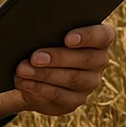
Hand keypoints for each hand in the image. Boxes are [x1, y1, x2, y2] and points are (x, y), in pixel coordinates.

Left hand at [0, 24, 114, 121]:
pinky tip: (25, 82)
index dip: (87, 37)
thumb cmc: (48, 40)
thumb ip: (52, 26)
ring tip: (23, 70)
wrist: (42, 71)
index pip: (103, 36)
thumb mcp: (52, 31)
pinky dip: (39, 88)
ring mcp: (90, 83)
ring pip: (72, 79)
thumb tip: (33, 26)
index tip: (67, 38)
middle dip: (58, 58)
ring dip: (45, 75)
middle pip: (85, 59)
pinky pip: (59, 96)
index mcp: (100, 38)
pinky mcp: (75, 100)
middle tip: (35, 57)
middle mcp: (100, 61)